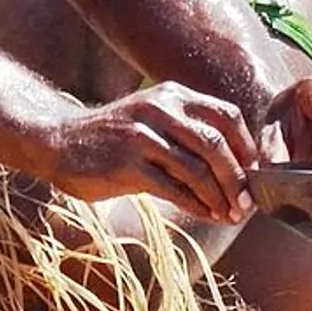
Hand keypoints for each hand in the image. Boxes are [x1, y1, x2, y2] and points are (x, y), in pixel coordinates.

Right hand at [40, 85, 258, 223]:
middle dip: (238, 179)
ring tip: (230, 215)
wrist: (58, 143)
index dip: (246, 147)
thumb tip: (232, 166)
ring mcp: (142, 136)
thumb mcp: (151, 119)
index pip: (226, 116)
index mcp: (171, 95)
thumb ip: (186, 132)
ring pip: (198, 169)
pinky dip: (197, 205)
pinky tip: (207, 215)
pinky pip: (174, 188)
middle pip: (216, 144)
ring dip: (220, 197)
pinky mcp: (128, 165)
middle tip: (247, 203)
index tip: (253, 174)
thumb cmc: (112, 137)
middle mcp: (160, 109)